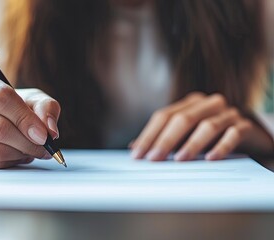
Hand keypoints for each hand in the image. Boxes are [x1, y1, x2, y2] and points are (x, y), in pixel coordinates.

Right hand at [0, 67, 60, 167]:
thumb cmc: (11, 103)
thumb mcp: (32, 97)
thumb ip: (46, 108)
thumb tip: (50, 131)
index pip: (1, 98)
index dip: (26, 119)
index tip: (44, 135)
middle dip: (28, 142)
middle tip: (44, 148)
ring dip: (21, 154)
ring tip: (33, 149)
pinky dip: (9, 162)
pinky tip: (18, 154)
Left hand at [131, 92, 272, 160]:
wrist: (247, 134)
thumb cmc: (209, 135)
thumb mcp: (185, 134)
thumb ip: (163, 138)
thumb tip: (133, 148)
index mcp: (189, 103)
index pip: (163, 116)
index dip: (149, 135)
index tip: (137, 154)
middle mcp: (207, 104)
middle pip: (183, 119)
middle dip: (165, 140)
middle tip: (153, 159)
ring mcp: (228, 113)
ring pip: (208, 125)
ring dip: (192, 144)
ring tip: (179, 160)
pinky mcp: (245, 126)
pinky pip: (233, 134)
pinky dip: (221, 146)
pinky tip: (210, 159)